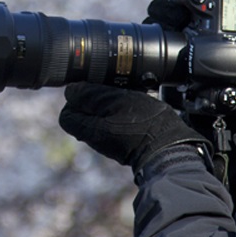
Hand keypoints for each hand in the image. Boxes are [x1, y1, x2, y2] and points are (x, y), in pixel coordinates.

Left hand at [58, 83, 207, 166]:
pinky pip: (115, 121)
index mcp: (86, 129)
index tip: (93, 88)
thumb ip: (89, 94)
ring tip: (127, 98)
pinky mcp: (123, 141)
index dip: (76, 97)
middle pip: (83, 113)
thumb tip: (70, 90)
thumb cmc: (143, 124)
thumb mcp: (114, 100)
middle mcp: (94, 138)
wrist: (169, 148)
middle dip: (94, 99)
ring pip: (100, 116)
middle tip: (113, 92)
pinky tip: (136, 106)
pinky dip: (122, 112)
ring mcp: (108, 141)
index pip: (66, 112)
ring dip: (110, 104)